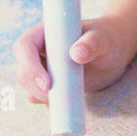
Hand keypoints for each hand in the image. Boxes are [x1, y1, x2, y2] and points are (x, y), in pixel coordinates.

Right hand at [13, 15, 132, 104]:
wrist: (113, 52)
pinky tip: (68, 103)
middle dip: (34, 87)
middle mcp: (39, 50)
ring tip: (69, 98)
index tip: (47, 83)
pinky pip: (40, 97)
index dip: (29, 65)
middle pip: (23, 70)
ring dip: (42, 97)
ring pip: (29, 86)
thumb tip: (76, 54)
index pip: (24, 46)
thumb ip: (92, 43)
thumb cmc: (107, 39)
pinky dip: (49, 103)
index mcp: (45, 32)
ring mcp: (42, 68)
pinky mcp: (49, 84)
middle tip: (56, 98)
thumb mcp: (103, 39)